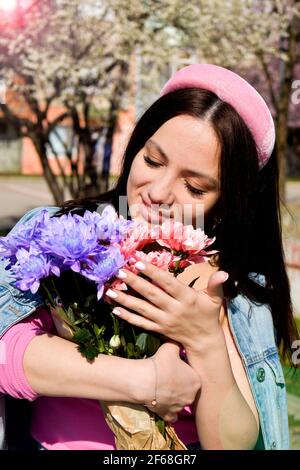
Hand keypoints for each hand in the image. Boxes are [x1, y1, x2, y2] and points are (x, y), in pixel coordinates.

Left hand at [104, 261, 227, 351]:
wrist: (204, 341)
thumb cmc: (208, 314)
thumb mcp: (215, 299)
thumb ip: (216, 284)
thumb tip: (223, 272)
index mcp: (186, 298)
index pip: (167, 283)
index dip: (153, 273)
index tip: (138, 262)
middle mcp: (174, 310)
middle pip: (151, 294)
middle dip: (134, 283)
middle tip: (120, 271)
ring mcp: (164, 321)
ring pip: (142, 309)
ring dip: (125, 300)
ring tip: (110, 290)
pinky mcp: (158, 330)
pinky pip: (141, 323)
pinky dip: (128, 317)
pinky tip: (115, 309)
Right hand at [145, 342, 200, 422]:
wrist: (145, 382)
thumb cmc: (161, 363)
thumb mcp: (171, 347)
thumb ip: (177, 344)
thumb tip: (178, 340)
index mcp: (196, 381)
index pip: (193, 375)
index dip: (184, 371)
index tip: (175, 368)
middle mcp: (191, 396)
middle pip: (188, 390)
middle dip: (181, 385)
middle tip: (169, 377)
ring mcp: (180, 408)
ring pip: (180, 402)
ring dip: (175, 397)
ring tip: (163, 389)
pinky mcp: (169, 415)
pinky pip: (172, 415)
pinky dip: (169, 411)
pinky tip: (163, 404)